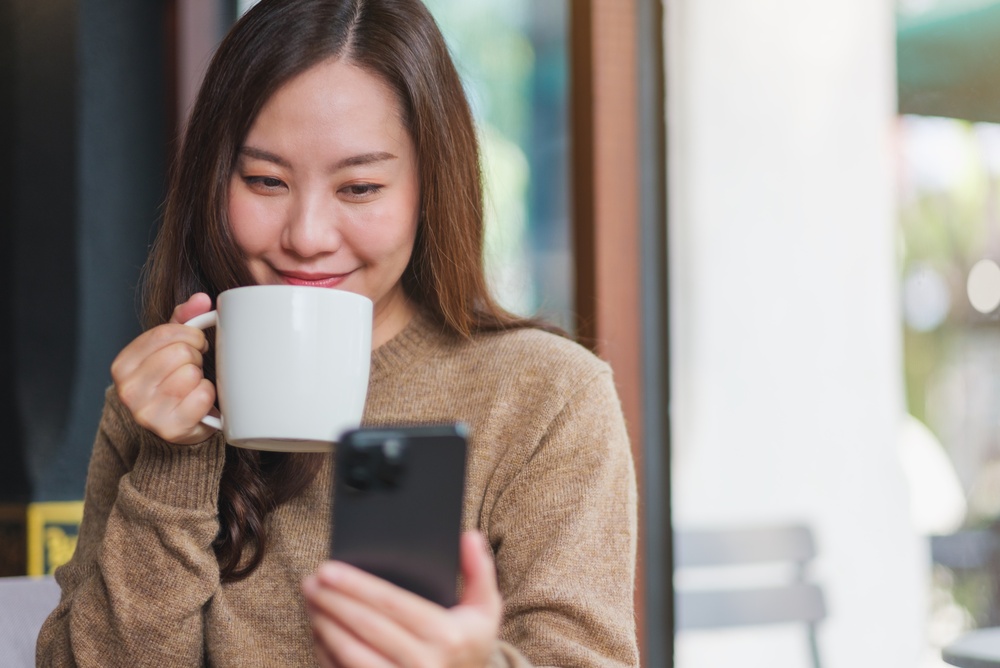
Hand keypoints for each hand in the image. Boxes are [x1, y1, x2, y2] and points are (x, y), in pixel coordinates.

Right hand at [111, 293, 217, 444]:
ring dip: (201, 376)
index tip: (195, 341)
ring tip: (193, 383)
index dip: (190, 334)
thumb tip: (201, 299)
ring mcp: (147, 412)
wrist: (173, 426)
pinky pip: (203, 395)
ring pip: (191, 373)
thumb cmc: (172, 380)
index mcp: (123, 365)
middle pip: (180, 353)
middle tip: (194, 366)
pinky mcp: (170, 428)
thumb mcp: (170, 347)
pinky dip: (208, 394)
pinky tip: (198, 400)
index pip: (164, 333)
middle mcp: (129, 389)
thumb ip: (184, 319)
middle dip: (195, 356)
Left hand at [303, 531, 501, 667]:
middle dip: (333, 601)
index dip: (356, 585)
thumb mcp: (485, 609)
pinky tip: (318, 633)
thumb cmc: (470, 644)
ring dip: (325, 626)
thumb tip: (469, 535)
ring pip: (351, 654)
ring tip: (311, 603)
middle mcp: (424, 664)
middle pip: (366, 626)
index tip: (328, 569)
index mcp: (446, 635)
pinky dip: (327, 654)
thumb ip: (480, 570)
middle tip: (310, 581)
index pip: (391, 604)